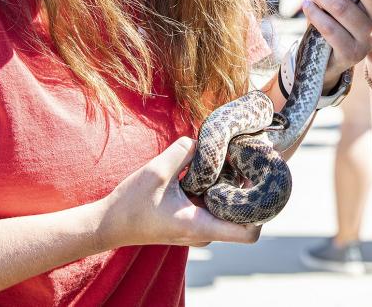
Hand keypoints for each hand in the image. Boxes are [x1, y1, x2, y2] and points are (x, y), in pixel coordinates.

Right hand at [97, 137, 261, 248]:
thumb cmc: (131, 204)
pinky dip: (217, 186)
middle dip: (248, 188)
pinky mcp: (193, 219)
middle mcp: (205, 231)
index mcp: (201, 226)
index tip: (260, 184)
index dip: (262, 210)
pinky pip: (215, 203)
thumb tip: (207, 139)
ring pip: (229, 206)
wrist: (109, 224)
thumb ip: (185, 151)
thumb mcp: (157, 171)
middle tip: (246, 159)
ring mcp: (200, 227)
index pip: (250, 232)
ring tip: (229, 157)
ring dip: (230, 184)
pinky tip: (211, 166)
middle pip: (244, 214)